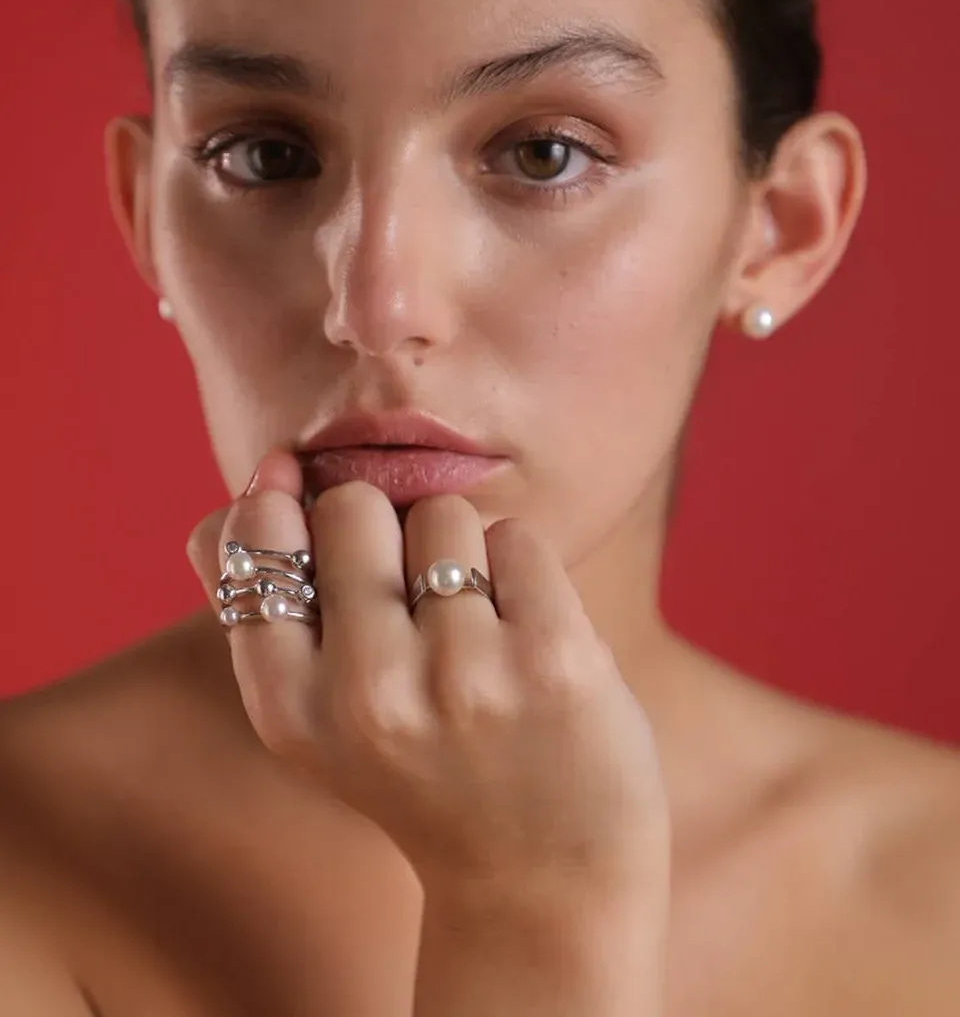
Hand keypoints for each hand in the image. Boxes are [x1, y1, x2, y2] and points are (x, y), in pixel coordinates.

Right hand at [189, 448, 669, 911]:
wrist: (544, 875)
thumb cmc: (422, 769)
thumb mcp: (316, 714)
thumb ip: (259, 603)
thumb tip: (256, 477)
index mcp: (291, 710)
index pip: (255, 548)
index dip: (283, 510)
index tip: (306, 512)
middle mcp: (369, 693)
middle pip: (353, 505)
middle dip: (383, 528)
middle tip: (410, 599)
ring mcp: (464, 675)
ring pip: (442, 513)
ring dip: (460, 552)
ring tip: (474, 631)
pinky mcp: (552, 657)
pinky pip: (517, 538)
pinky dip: (522, 572)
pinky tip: (525, 638)